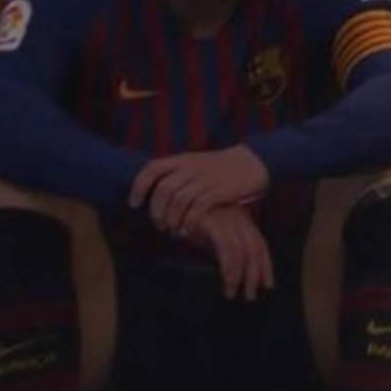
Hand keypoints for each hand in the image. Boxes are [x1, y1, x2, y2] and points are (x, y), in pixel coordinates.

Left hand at [129, 145, 269, 235]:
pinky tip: (189, 230)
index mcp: (185, 160)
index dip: (139, 186)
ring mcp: (207, 179)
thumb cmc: (224, 169)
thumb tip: (157, 193)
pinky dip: (190, 222)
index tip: (134, 203)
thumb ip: (180, 174)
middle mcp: (193, 168)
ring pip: (179, 201)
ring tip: (173, 231)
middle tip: (159, 226)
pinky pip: (198, 208)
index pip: (153, 168)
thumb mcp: (199, 164)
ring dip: (172, 219)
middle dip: (156, 211)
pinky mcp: (221, 191)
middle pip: (163, 189)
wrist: (255, 162)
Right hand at [187, 205, 274, 300]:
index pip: (260, 244)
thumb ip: (223, 247)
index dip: (265, 266)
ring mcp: (227, 218)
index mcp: (241, 219)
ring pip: (245, 251)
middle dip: (256, 274)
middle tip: (251, 295)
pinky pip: (229, 249)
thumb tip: (233, 272)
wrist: (169, 207)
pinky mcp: (214, 222)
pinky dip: (231, 269)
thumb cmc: (188, 222)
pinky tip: (227, 282)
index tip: (267, 284)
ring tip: (233, 293)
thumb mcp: (210, 234)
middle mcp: (238, 217)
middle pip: (256, 248)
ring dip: (242, 276)